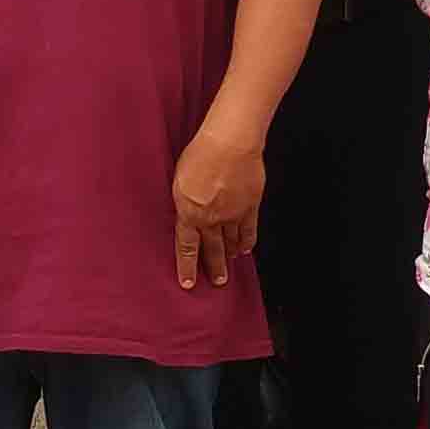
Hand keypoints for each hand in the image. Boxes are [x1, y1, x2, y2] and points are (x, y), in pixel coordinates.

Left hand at [172, 124, 264, 288]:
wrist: (229, 145)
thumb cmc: (200, 155)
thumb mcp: (179, 180)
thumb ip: (183, 200)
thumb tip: (185, 211)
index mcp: (189, 214)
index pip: (186, 248)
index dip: (187, 267)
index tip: (188, 283)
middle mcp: (211, 220)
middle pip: (212, 250)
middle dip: (214, 267)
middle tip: (217, 282)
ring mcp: (232, 215)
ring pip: (231, 243)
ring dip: (230, 256)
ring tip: (230, 267)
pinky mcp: (250, 207)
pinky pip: (249, 231)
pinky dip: (247, 242)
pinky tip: (245, 250)